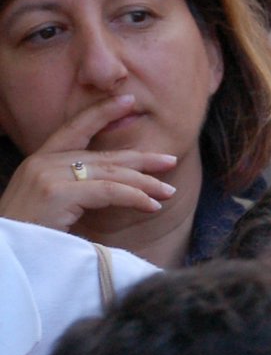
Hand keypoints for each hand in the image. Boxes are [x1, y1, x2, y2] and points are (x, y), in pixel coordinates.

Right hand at [0, 95, 177, 231]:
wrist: (5, 254)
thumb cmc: (31, 235)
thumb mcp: (53, 204)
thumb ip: (76, 189)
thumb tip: (115, 187)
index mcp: (40, 161)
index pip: (75, 128)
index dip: (102, 112)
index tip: (128, 101)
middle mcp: (43, 162)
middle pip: (104, 157)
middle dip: (141, 159)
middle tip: (170, 160)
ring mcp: (48, 175)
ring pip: (111, 174)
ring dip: (145, 183)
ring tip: (168, 192)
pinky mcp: (57, 192)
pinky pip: (108, 191)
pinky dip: (134, 197)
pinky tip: (152, 206)